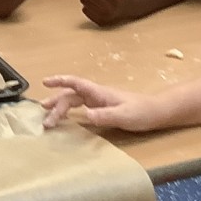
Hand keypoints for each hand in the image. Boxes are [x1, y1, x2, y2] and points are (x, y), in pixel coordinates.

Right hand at [41, 75, 163, 131]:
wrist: (156, 112)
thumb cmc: (141, 112)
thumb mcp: (123, 116)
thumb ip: (105, 115)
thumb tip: (85, 115)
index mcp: (99, 93)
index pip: (76, 83)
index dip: (60, 81)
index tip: (45, 82)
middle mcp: (96, 95)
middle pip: (71, 95)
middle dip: (56, 104)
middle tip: (45, 119)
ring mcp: (98, 101)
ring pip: (74, 101)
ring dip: (60, 108)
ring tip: (48, 118)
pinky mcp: (102, 108)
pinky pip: (80, 108)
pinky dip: (69, 112)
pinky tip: (65, 119)